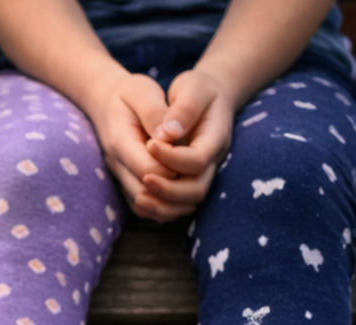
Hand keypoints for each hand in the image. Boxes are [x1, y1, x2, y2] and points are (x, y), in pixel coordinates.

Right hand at [77, 70, 187, 221]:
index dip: (173, 168)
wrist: (105, 101)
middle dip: (174, 191)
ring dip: (169, 205)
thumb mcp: (142, 91)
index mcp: (121, 142)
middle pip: (145, 194)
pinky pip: (141, 206)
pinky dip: (161, 207)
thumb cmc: (128, 93)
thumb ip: (155, 112)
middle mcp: (116, 164)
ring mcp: (118, 175)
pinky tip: (181, 194)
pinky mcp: (124, 181)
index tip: (189, 154)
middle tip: (198, 175)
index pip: (149, 169)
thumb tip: (168, 134)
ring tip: (192, 187)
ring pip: (143, 206)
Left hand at [142, 67, 234, 214]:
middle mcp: (211, 160)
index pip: (197, 160)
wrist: (203, 97)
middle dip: (169, 190)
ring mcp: (200, 173)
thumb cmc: (196, 89)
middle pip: (196, 189)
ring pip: (186, 203)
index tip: (150, 143)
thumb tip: (167, 133)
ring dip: (162, 205)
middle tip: (144, 178)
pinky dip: (158, 207)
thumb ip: (184, 108)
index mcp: (215, 137)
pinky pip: (175, 205)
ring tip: (140, 195)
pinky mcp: (187, 180)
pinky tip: (139, 197)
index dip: (172, 157)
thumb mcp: (193, 87)